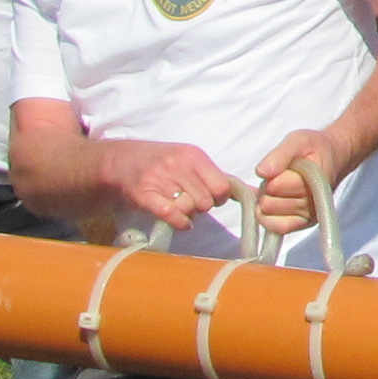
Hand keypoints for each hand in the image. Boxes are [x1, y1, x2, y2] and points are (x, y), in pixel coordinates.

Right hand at [95, 138, 238, 230]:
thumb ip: (221, 177)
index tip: (209, 197)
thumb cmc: (162, 163)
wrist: (120, 161)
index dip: (219, 197)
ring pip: (191, 208)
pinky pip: (172, 215)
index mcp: (193, 155)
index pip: (221, 185)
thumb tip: (257, 194)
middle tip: (192, 204)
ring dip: (189, 215)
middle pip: (207, 201)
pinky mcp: (145, 195)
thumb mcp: (191, 162)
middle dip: (203, 207)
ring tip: (181, 208)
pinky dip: (180, 223)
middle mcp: (178, 165)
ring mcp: (160, 179)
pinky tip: (178, 221)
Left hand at [254, 128, 352, 238]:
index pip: (276, 186)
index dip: (271, 175)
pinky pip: (276, 228)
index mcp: (315, 182)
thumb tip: (262, 172)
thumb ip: (280, 154)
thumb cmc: (315, 149)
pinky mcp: (301, 224)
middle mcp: (314, 204)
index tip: (278, 165)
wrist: (333, 158)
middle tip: (277, 177)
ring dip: (266, 200)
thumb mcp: (298, 140)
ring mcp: (308, 217)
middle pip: (269, 202)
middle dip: (266, 188)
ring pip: (268, 215)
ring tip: (276, 188)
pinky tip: (267, 200)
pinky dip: (265, 215)